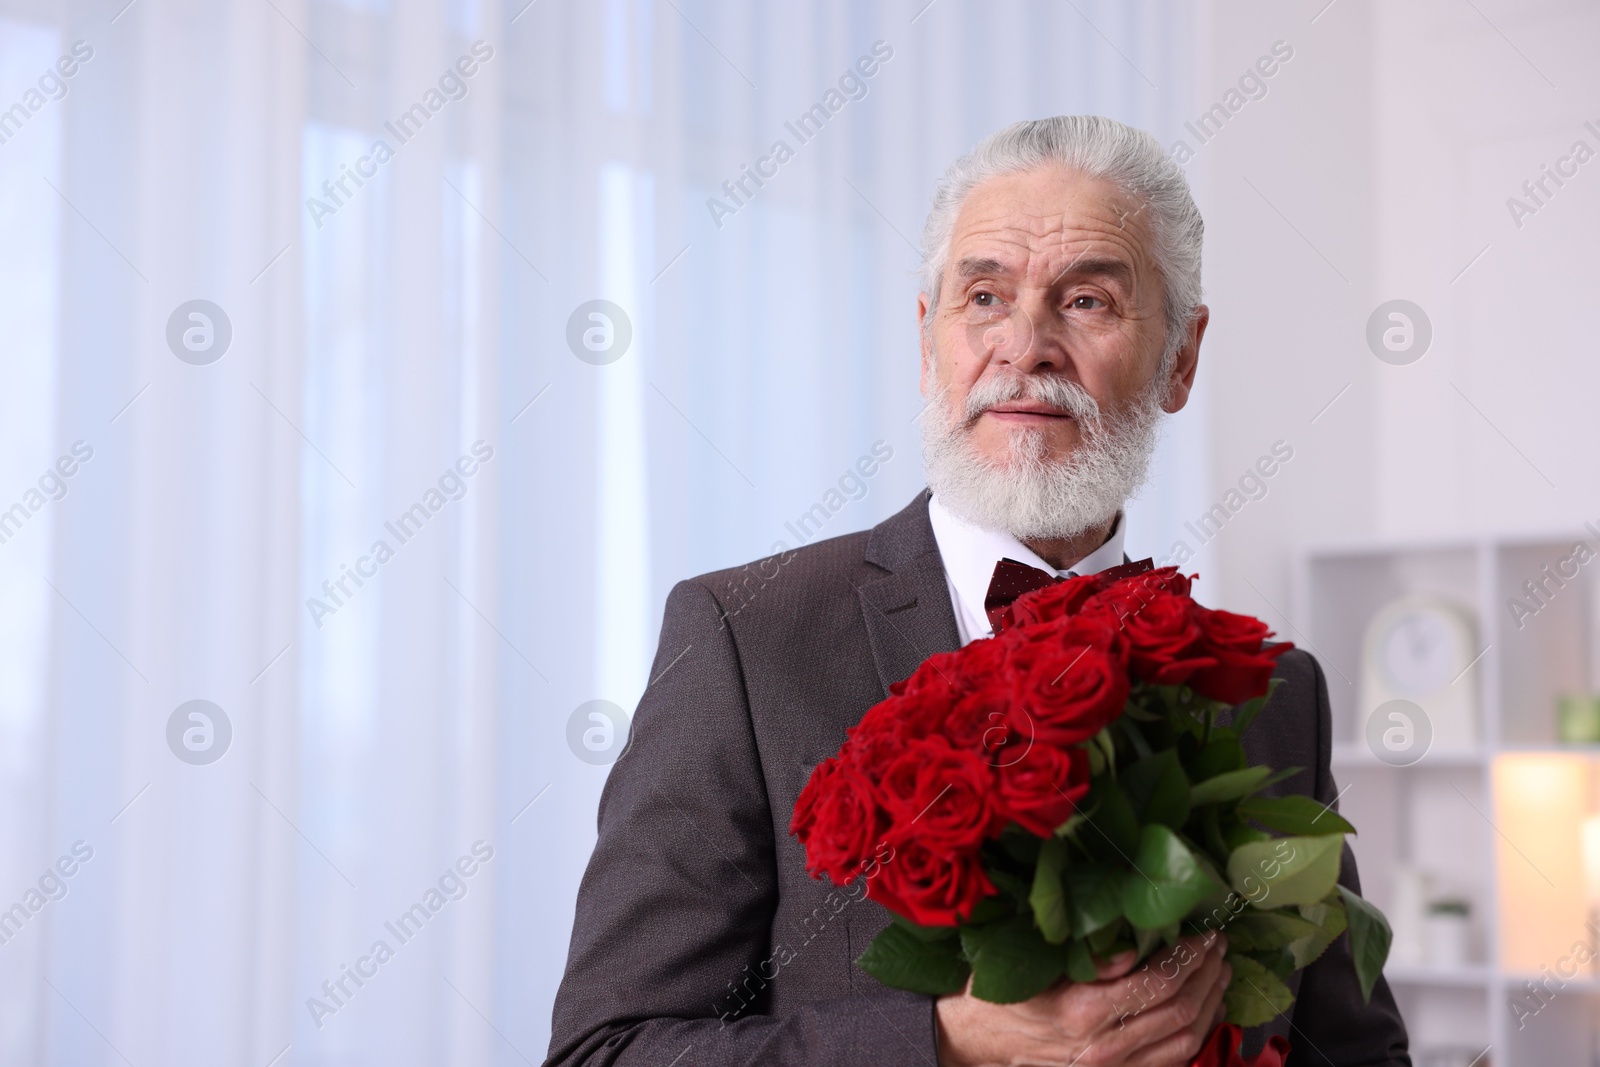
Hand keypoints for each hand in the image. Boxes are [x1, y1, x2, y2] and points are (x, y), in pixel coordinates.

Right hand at [934, 933, 1230, 1066]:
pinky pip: (1171, 1063)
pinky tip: (1202, 1012)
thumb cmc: (1000, 992)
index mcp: (1083, 1011)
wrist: (976, 1040)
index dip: (1189, 957)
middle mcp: (1102, 1047)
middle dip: (1207, 976)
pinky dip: (1196, 1036)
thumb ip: (1088, 959)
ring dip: (1210, 1005)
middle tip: (1219, 947)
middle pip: (1179, 1012)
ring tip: (1220, 975)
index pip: (1157, 983)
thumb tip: (1135, 949)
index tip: (1204, 934)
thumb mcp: (1034, 964)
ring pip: (1184, 1041)